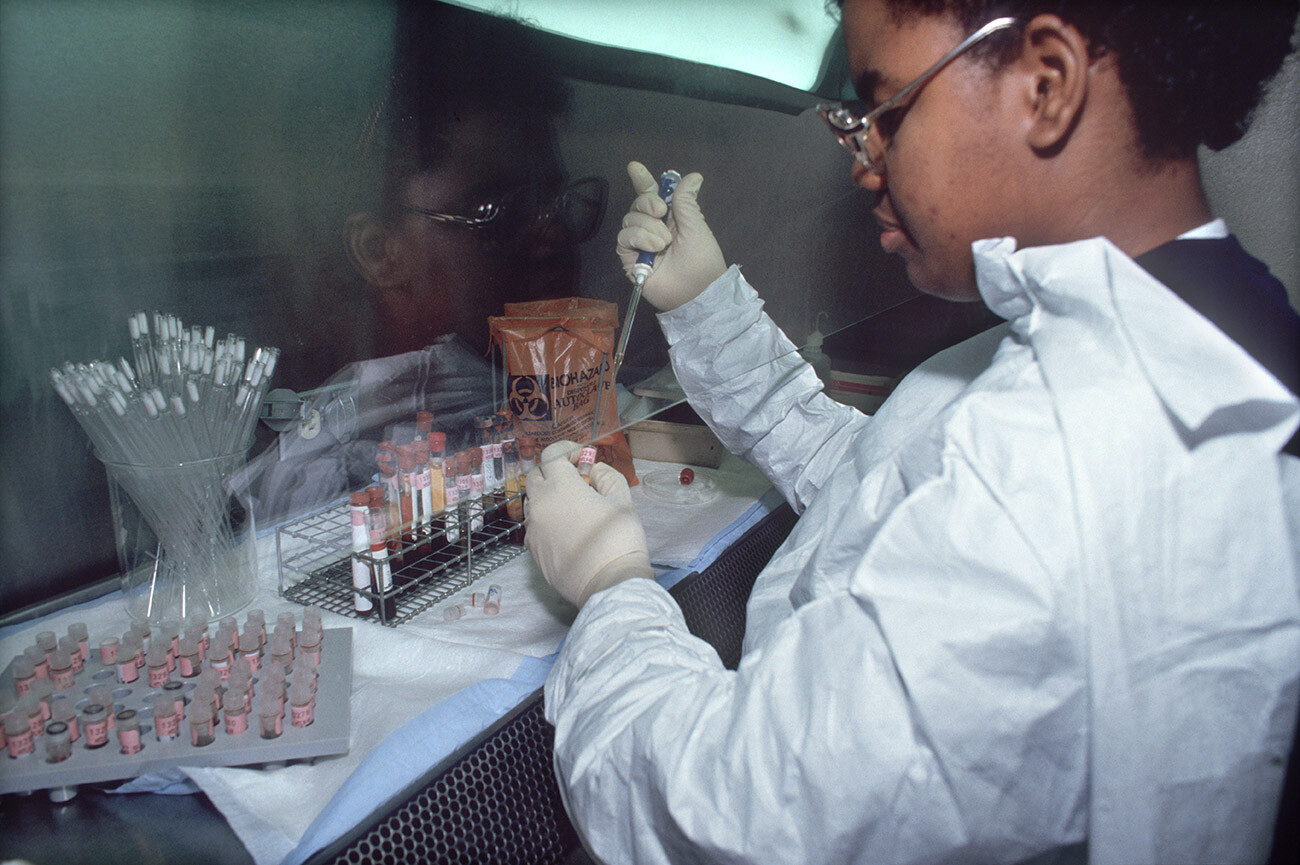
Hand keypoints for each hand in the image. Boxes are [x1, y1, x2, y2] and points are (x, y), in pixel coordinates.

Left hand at [525, 441, 653, 606]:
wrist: (608, 583)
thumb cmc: (618, 539)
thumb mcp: (622, 500)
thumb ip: (606, 476)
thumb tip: (594, 471)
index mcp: (560, 486)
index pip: (551, 454)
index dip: (567, 450)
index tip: (581, 457)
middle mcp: (540, 503)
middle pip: (536, 475)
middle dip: (553, 471)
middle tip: (576, 479)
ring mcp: (533, 528)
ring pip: (533, 501)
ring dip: (548, 496)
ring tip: (572, 507)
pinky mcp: (533, 549)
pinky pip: (534, 525)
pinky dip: (546, 520)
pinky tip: (566, 530)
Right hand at [615, 161, 726, 311]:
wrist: (697, 290)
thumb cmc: (702, 260)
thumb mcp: (696, 225)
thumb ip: (686, 200)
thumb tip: (693, 175)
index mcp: (670, 218)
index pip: (651, 195)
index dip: (642, 180)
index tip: (634, 167)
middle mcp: (652, 228)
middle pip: (637, 203)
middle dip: (648, 203)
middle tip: (663, 212)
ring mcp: (640, 244)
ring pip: (630, 219)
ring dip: (649, 228)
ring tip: (665, 242)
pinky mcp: (630, 259)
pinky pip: (624, 238)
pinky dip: (639, 238)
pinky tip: (654, 248)